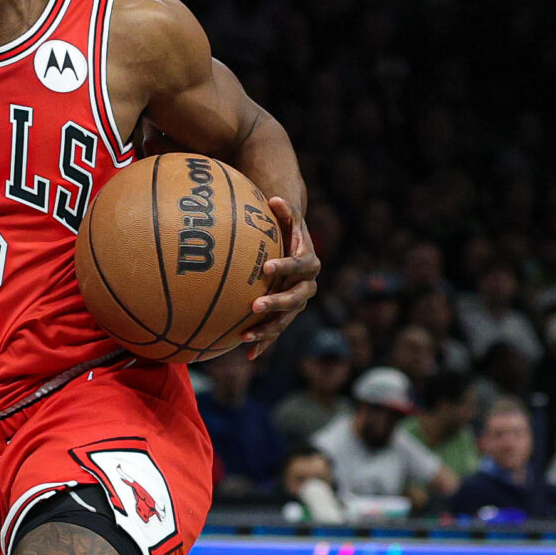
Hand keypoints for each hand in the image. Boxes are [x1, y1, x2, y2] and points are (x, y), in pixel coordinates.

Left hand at [242, 194, 321, 360]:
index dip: (286, 266)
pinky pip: (276, 331)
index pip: (300, 265)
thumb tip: (274, 199)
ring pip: (285, 320)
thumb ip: (285, 210)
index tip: (267, 267)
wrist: (294, 248)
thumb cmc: (287, 229)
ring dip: (267, 330)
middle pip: (296, 298)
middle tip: (255, 305)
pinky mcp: (286, 315)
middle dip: (277, 303)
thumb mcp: (287, 217)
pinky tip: (248, 356)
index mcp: (309, 263)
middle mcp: (307, 286)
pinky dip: (264, 344)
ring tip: (246, 336)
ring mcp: (297, 303)